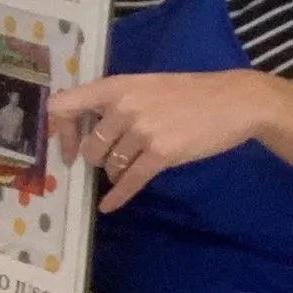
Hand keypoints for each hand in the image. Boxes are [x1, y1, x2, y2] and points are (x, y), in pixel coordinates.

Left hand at [45, 71, 267, 213]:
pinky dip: (118, 196)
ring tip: (132, 165)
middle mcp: (124, 107)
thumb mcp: (147, 85)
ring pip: (110, 165)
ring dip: (116, 171)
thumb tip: (88, 126)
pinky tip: (109, 206)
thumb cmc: (189, 92)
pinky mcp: (161, 153)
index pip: (65, 105)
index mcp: (116, 86)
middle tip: (109, 160)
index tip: (66, 146)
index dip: (59, 129)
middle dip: (97, 159)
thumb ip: (117, 102)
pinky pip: (130, 181)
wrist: (233, 101)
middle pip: (91, 147)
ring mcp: (142, 130)